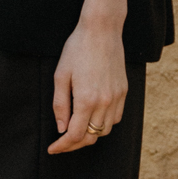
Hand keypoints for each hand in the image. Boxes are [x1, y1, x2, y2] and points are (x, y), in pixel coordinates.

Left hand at [49, 16, 127, 153]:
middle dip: (74, 144)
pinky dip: (104, 124)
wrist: (102, 30)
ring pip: (105, 130)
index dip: (62, 146)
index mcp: (86, 99)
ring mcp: (116, 97)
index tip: (53, 148)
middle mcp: (104, 102)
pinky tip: (93, 118)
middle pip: (91, 137)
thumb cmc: (77, 49)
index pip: (75, 135)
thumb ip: (60, 105)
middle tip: (61, 143)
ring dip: (90, 134)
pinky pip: (116, 118)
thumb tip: (61, 128)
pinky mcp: (124, 91)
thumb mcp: (60, 75)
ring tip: (77, 130)